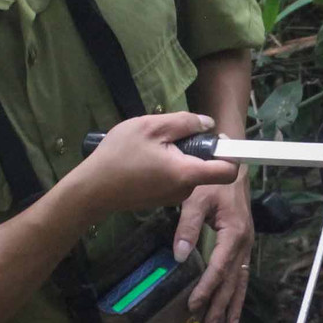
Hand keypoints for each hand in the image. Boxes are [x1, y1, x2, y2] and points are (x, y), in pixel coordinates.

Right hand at [70, 112, 239, 216]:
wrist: (91, 189)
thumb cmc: (119, 156)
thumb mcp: (150, 127)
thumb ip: (184, 122)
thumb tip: (208, 124)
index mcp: (187, 173)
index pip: (229, 171)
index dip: (231, 153)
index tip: (218, 138)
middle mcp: (185, 190)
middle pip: (206, 167)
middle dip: (195, 149)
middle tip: (167, 135)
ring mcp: (172, 197)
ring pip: (188, 172)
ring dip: (178, 156)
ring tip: (151, 146)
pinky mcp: (160, 199)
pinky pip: (174, 179)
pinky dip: (167, 166)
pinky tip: (144, 159)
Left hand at [176, 171, 252, 322]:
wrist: (233, 166)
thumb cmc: (213, 181)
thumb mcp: (196, 198)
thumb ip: (187, 226)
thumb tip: (179, 256)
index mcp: (234, 233)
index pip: (219, 268)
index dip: (207, 288)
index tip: (194, 305)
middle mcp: (244, 243)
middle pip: (232, 281)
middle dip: (220, 304)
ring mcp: (247, 245)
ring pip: (240, 281)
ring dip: (232, 304)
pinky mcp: (244, 244)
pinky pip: (242, 274)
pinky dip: (238, 293)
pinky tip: (233, 306)